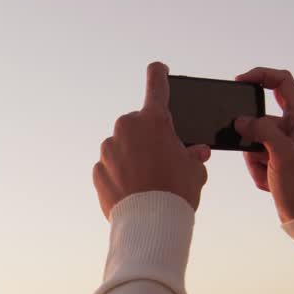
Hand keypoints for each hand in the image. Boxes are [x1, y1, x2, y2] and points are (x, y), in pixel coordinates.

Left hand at [94, 62, 210, 219]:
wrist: (150, 224)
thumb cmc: (177, 192)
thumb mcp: (195, 170)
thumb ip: (193, 155)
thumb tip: (195, 152)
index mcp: (154, 120)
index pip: (156, 83)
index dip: (159, 74)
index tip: (158, 70)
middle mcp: (127, 128)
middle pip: (139, 124)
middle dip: (149, 137)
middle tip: (163, 161)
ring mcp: (109, 149)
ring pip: (123, 147)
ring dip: (134, 157)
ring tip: (150, 183)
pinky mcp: (97, 170)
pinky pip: (111, 168)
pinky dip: (121, 175)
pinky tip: (135, 191)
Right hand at [233, 67, 293, 222]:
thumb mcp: (282, 154)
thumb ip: (261, 130)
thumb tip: (241, 121)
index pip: (281, 82)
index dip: (260, 75)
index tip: (239, 81)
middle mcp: (293, 127)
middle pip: (260, 116)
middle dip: (251, 135)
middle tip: (259, 154)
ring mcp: (284, 143)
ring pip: (253, 138)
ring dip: (254, 158)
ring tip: (270, 173)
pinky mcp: (276, 158)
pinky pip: (254, 155)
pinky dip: (256, 168)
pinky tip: (269, 181)